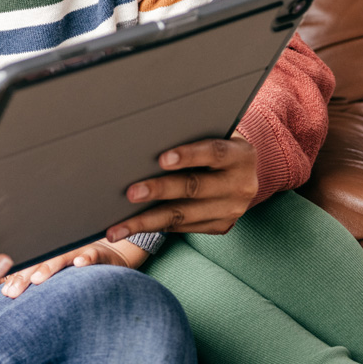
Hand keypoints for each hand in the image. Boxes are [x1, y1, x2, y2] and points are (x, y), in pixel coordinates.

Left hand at [0, 239, 148, 300]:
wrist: (112, 255)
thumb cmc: (79, 270)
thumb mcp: (59, 277)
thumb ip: (39, 284)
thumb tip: (10, 299)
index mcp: (48, 262)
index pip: (28, 270)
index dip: (14, 281)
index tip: (2, 295)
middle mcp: (61, 255)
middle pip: (39, 264)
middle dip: (24, 277)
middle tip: (12, 293)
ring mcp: (80, 252)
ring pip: (62, 258)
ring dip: (50, 267)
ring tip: (38, 279)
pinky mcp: (100, 254)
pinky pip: (93, 254)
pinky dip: (88, 258)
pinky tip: (81, 264)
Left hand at [106, 134, 258, 240]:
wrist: (243, 173)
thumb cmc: (216, 146)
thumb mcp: (214, 135)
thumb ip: (192, 137)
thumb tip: (147, 139)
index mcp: (241, 155)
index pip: (214, 152)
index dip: (188, 155)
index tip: (162, 159)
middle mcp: (241, 185)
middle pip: (195, 187)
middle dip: (160, 190)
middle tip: (131, 193)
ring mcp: (232, 210)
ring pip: (184, 216)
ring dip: (147, 220)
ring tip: (119, 227)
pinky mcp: (221, 226)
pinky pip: (184, 228)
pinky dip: (156, 227)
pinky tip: (132, 228)